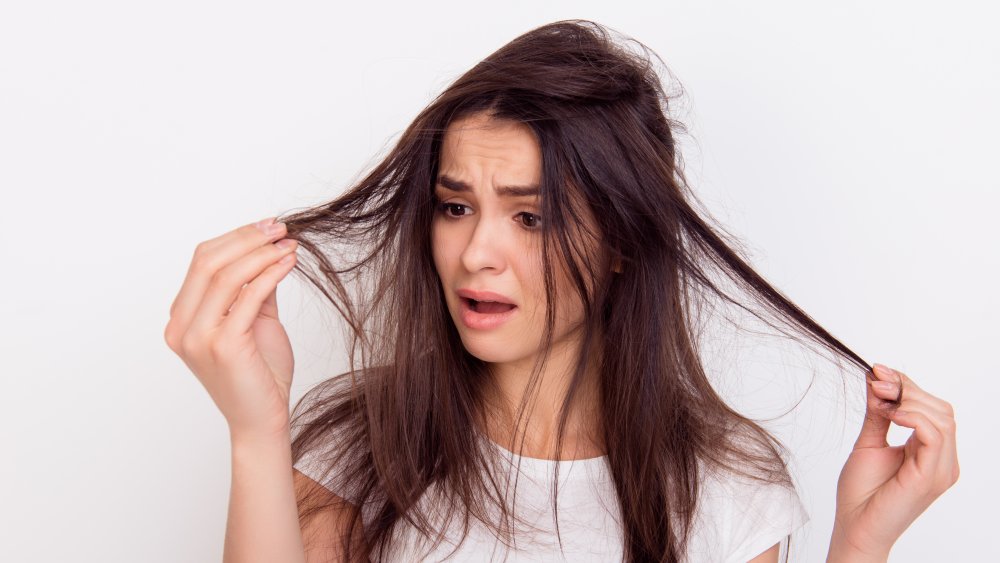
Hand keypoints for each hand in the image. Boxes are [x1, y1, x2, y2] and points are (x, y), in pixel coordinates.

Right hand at [164, 217, 299, 438]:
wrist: (262, 421)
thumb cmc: (259, 376)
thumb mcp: (254, 322)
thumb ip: (253, 289)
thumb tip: (268, 251)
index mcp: (180, 320)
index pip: (201, 262)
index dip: (235, 238)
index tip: (267, 227)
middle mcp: (181, 328)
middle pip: (208, 262)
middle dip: (247, 238)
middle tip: (280, 228)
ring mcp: (198, 338)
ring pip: (225, 275)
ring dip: (261, 252)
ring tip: (288, 244)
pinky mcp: (223, 346)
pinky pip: (248, 296)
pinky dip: (270, 273)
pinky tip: (288, 263)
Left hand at [829, 363, 958, 559]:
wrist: (854, 526)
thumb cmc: (861, 493)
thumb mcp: (869, 442)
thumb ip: (877, 412)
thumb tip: (877, 378)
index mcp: (931, 452)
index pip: (932, 407)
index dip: (907, 384)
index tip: (877, 371)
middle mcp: (943, 460)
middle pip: (941, 408)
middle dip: (908, 388)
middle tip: (877, 382)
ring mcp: (941, 469)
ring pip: (943, 418)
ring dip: (909, 400)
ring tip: (882, 400)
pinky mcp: (931, 476)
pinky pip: (935, 435)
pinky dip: (914, 417)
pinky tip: (891, 415)